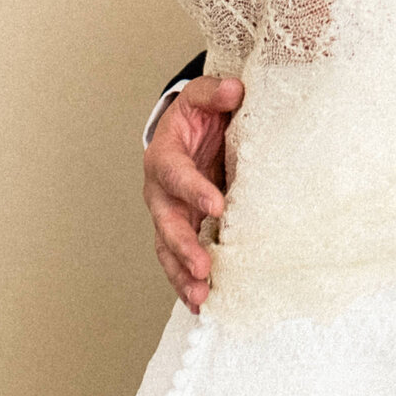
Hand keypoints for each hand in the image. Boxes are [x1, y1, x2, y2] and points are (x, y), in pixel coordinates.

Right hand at [144, 75, 243, 311]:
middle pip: (166, 222)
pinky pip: (179, 261)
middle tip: (203, 268)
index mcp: (164, 157)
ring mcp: (170, 215)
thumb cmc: (197, 117)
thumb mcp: (203, 97)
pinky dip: (188, 283)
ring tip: (201, 298)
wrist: (190, 132)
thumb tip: (234, 90)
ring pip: (168, 250)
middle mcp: (161, 192)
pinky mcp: (183, 231)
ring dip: (182, 275)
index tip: (217, 206)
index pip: (175, 174)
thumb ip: (214, 93)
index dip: (193, 190)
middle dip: (183, 247)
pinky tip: (203, 305)